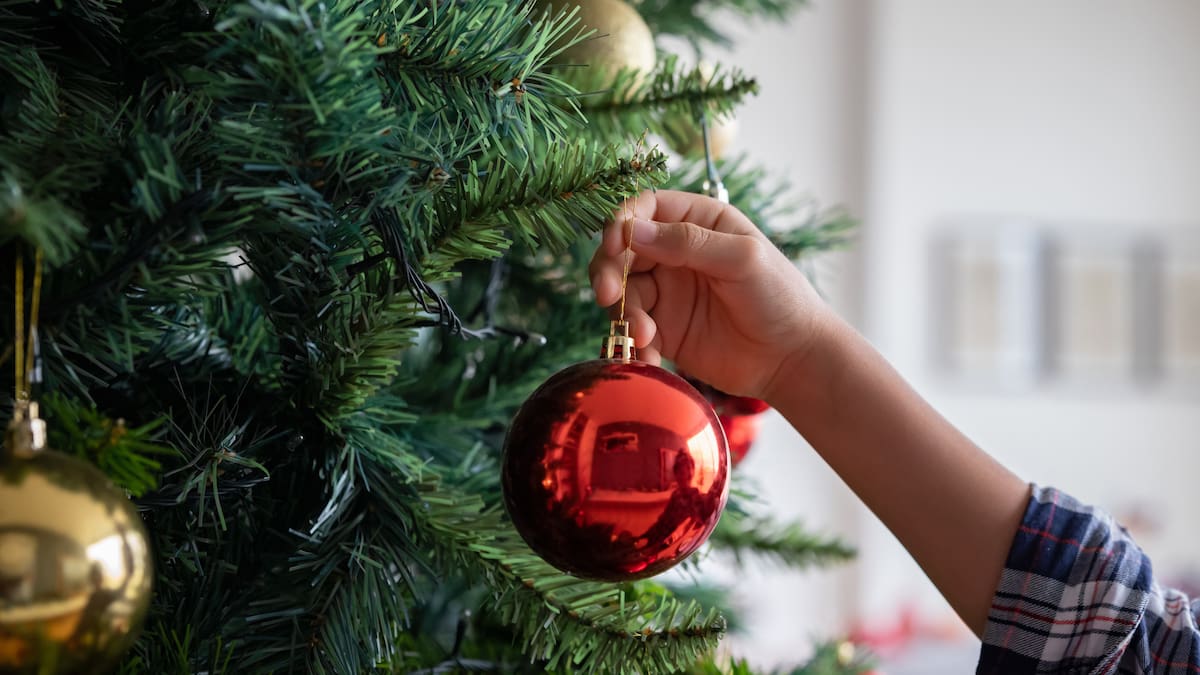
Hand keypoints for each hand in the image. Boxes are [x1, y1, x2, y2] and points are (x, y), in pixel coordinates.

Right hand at [588, 190, 832, 401]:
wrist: (792, 358)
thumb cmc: (780, 297)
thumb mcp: (742, 259)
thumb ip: (689, 242)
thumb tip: (633, 231)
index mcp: (699, 222)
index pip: (646, 208)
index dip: (622, 221)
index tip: (614, 245)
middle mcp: (676, 252)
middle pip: (622, 250)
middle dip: (608, 270)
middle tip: (607, 295)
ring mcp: (668, 291)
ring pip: (622, 291)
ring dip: (623, 313)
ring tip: (645, 336)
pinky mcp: (664, 328)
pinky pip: (632, 329)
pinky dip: (632, 342)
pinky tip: (648, 356)